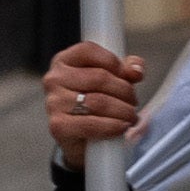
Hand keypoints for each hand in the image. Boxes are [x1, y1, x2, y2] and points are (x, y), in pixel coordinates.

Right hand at [43, 39, 148, 168]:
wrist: (82, 140)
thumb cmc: (94, 105)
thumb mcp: (110, 81)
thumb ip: (126, 70)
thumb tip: (136, 70)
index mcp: (64, 61)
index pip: (88, 50)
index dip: (114, 62)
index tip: (127, 76)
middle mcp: (54, 79)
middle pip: (99, 77)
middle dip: (125, 91)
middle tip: (133, 102)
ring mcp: (53, 103)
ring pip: (98, 102)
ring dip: (123, 111)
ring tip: (130, 116)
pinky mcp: (58, 126)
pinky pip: (92, 124)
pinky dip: (113, 127)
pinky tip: (121, 127)